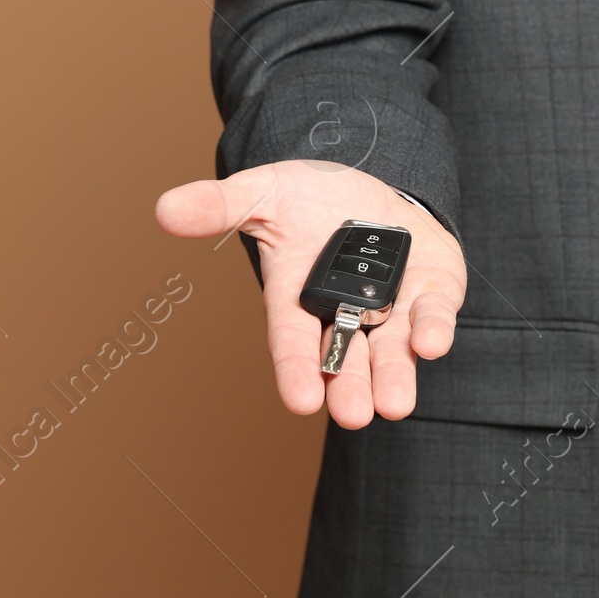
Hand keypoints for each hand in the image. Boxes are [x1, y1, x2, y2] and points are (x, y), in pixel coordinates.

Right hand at [154, 159, 466, 429]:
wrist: (370, 182)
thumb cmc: (309, 197)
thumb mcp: (265, 192)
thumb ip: (222, 205)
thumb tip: (164, 209)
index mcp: (299, 299)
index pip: (293, 341)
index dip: (296, 370)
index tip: (301, 402)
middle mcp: (346, 314)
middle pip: (346, 358)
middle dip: (349, 387)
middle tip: (352, 415)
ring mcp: (391, 308)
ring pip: (392, 352)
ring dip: (393, 378)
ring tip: (393, 406)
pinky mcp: (431, 292)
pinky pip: (433, 315)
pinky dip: (434, 330)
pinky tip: (433, 345)